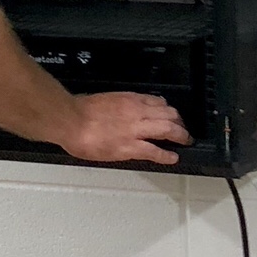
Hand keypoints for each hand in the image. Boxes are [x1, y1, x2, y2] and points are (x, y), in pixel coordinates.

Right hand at [57, 91, 190, 166]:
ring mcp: (136, 130)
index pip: (157, 101)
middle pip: (168, 114)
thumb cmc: (80, 110)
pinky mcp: (131, 147)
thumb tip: (120, 110)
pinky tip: (173, 157)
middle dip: (179, 122)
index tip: (169, 113)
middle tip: (183, 128)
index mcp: (129, 99)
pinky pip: (155, 151)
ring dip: (180, 135)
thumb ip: (117, 104)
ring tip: (185, 141)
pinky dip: (167, 155)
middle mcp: (137, 112)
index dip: (166, 109)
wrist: (71, 120)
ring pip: (167, 129)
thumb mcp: (104, 99)